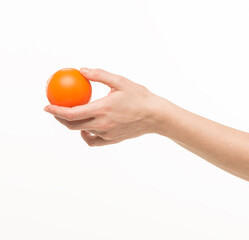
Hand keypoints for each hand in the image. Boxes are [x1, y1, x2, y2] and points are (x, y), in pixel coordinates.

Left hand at [44, 68, 162, 145]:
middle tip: (56, 110)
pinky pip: (93, 141)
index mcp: (101, 109)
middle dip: (60, 118)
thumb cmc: (140, 97)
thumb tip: (81, 70)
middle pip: (72, 125)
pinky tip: (87, 129)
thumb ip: (99, 75)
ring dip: (73, 125)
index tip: (47, 106)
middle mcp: (102, 124)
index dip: (56, 111)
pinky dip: (86, 136)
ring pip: (82, 132)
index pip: (71, 113)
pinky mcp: (112, 140)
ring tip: (72, 116)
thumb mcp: (120, 81)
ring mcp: (107, 134)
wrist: (155, 116)